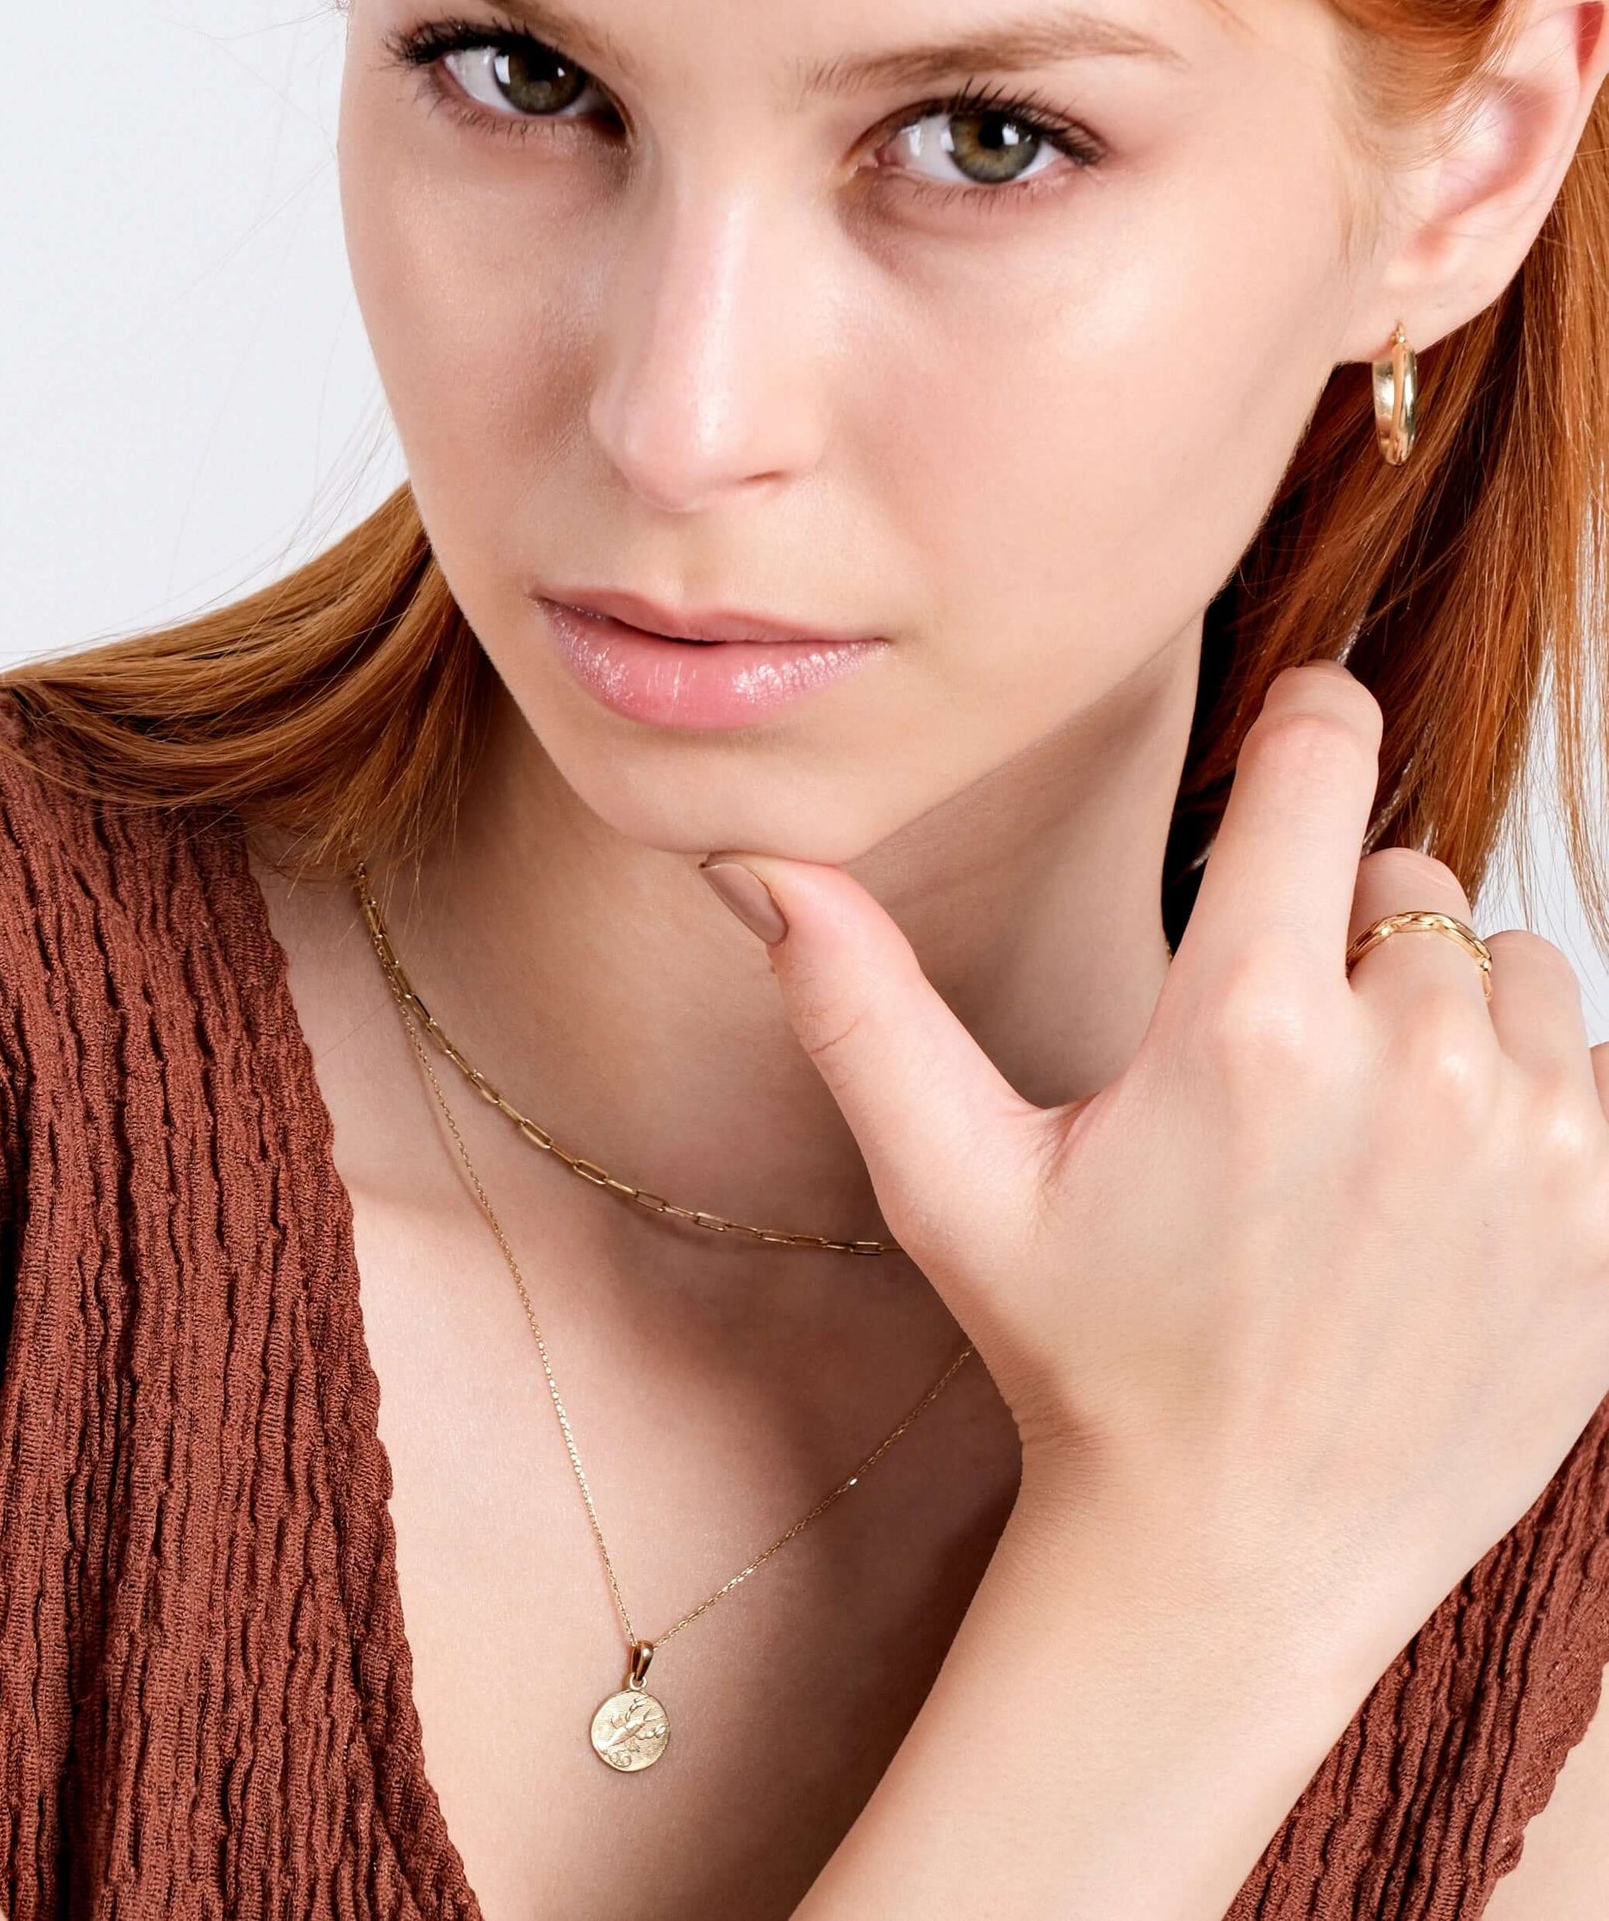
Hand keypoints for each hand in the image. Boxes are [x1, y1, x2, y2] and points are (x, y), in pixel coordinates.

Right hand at [704, 661, 1608, 1678]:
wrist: (1234, 1560)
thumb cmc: (1083, 1361)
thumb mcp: (950, 1186)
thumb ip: (860, 1006)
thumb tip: (753, 864)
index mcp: (1250, 1029)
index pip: (1324, 761)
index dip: (1307, 719)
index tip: (1303, 719)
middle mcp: (1418, 1068)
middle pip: (1408, 879)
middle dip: (1342, 935)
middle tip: (1267, 1069)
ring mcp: (1541, 1150)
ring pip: (1509, 970)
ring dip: (1440, 1016)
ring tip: (1351, 1141)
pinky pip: (1589, 1073)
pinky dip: (1528, 1103)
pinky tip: (1436, 1199)